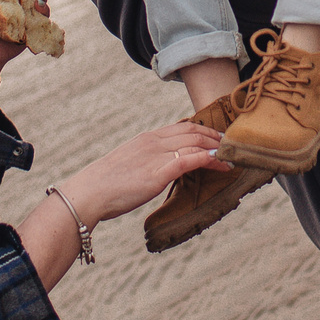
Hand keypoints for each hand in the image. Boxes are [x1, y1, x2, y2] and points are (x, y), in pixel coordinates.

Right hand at [61, 119, 231, 223]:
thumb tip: (154, 171)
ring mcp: (157, 155)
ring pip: (195, 143)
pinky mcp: (159, 172)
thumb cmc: (104, 185)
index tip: (215, 138)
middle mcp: (153, 141)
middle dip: (214, 137)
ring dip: (217, 148)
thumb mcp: (127, 166)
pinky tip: (221, 164)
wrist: (89, 193)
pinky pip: (191, 159)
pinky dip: (210, 159)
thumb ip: (145, 163)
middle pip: (193, 131)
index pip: (181, 127)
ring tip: (230, 156)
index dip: (203, 131)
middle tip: (229, 146)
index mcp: (146, 138)